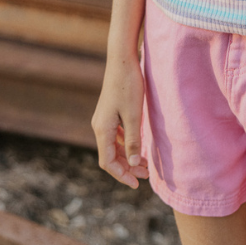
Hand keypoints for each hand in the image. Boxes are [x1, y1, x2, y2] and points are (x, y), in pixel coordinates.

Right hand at [92, 55, 148, 188]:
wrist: (122, 60)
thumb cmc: (129, 85)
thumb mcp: (133, 115)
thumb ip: (132, 140)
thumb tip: (131, 165)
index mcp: (102, 129)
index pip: (108, 162)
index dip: (121, 176)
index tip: (137, 184)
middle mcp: (99, 126)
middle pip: (110, 156)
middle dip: (127, 168)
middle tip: (146, 175)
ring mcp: (104, 119)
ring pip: (113, 146)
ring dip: (127, 157)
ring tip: (145, 164)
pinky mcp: (110, 112)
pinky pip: (116, 136)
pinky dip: (126, 145)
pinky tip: (138, 146)